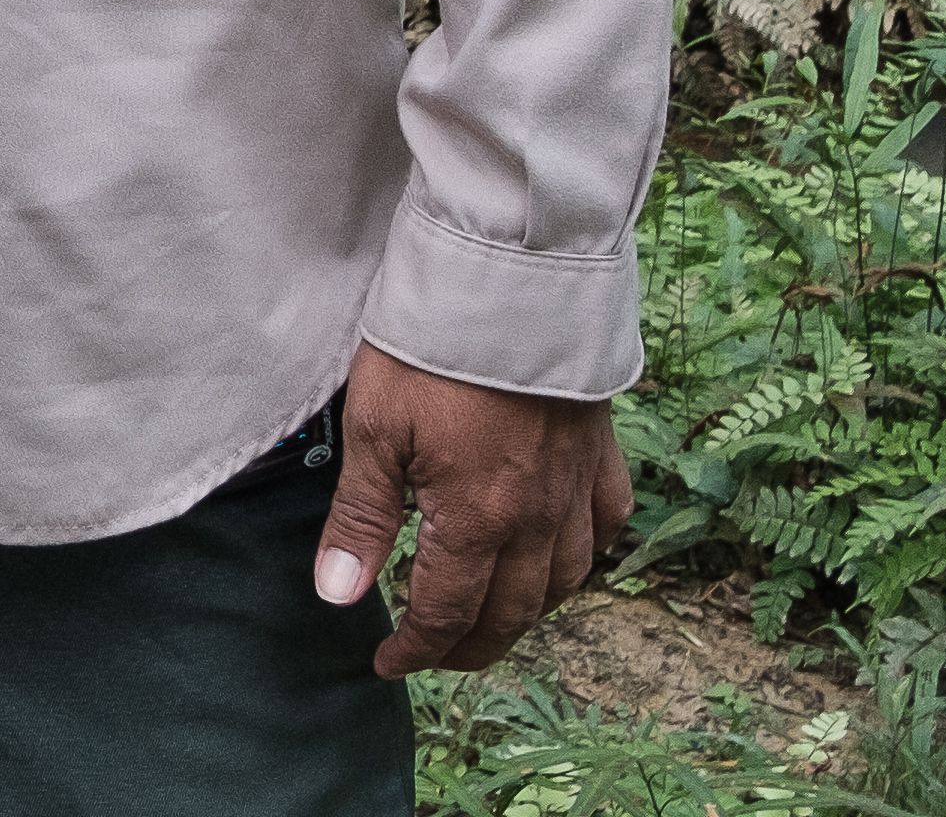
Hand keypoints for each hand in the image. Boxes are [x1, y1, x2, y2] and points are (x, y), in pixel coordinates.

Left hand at [314, 346, 628, 676]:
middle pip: (511, 613)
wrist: (510, 281)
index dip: (417, 650)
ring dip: (525, 614)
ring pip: (564, 583)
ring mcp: (576, 488)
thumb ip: (362, 520)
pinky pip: (605, 528)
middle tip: (434, 655)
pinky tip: (561, 558)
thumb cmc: (431, 350)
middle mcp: (537, 519)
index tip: (388, 664)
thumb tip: (339, 595)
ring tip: (489, 618)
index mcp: (477, 520)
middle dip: (469, 647)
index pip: (447, 613)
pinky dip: (583, 559)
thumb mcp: (374, 429)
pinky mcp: (600, 454)